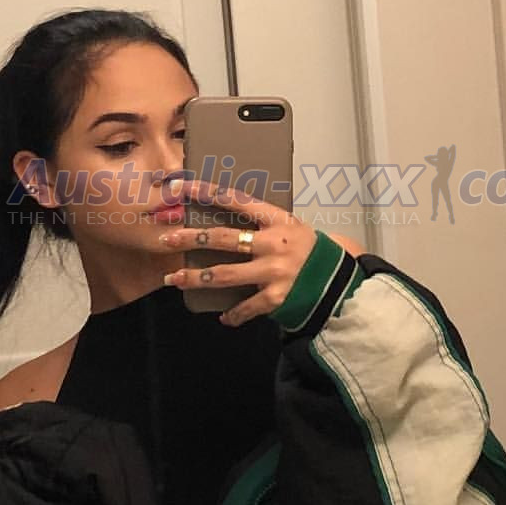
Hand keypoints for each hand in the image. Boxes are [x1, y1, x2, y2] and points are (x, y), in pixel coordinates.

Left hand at [156, 178, 363, 326]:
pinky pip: (247, 306)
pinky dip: (234, 314)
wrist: (338, 279)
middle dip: (191, 239)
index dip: (207, 192)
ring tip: (174, 277)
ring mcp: (274, 271)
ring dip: (196, 277)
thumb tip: (224, 219)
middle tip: (167, 238)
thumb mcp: (290, 228)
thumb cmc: (308, 250)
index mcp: (277, 220)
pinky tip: (224, 317)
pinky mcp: (276, 297)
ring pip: (225, 275)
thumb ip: (261, 224)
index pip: (236, 200)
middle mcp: (273, 244)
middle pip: (223, 238)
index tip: (182, 187)